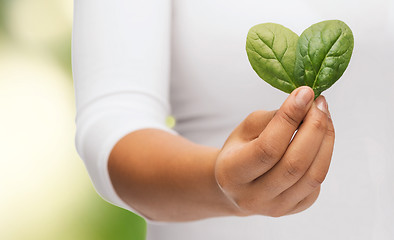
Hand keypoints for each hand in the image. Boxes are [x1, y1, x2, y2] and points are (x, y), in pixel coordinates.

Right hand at [215, 86, 334, 216]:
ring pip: (313, 175)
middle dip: (314, 127)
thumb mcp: (245, 130)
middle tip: (319, 103)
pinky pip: (317, 182)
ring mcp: (276, 208)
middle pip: (295, 164)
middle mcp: (253, 197)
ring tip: (324, 117)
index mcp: (232, 173)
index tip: (305, 93)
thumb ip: (274, 118)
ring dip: (325, 140)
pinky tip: (317, 140)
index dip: (290, 118)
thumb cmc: (239, 151)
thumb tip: (307, 102)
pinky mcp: (295, 209)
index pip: (268, 147)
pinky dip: (323, 156)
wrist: (237, 186)